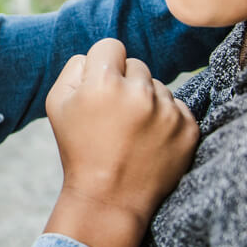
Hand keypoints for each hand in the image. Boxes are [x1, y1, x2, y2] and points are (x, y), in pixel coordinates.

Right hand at [42, 38, 198, 246]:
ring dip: (147, 102)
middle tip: (114, 117)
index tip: (101, 89)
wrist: (109, 200)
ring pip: (158, 87)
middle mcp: (140, 92)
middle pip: (137, 65)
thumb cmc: (79, 150)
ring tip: (132, 133)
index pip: (111, 46)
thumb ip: (74, 68)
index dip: (102, 66)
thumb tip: (97, 56)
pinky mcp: (189, 129)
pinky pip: (177, 107)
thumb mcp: (57, 105)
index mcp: (104, 83)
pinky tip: (149, 142)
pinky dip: (166, 121)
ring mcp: (168, 112)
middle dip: (125, 84)